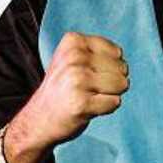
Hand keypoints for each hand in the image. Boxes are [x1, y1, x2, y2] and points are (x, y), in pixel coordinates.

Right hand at [5, 32, 128, 162]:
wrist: (38, 120)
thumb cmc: (64, 88)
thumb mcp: (74, 58)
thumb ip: (100, 52)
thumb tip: (125, 66)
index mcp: (73, 42)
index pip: (117, 53)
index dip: (109, 67)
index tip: (86, 74)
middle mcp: (73, 57)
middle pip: (122, 68)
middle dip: (111, 82)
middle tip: (86, 89)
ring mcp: (76, 80)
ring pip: (122, 84)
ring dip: (110, 95)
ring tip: (87, 97)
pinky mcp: (80, 103)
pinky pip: (115, 102)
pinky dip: (106, 108)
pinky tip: (87, 108)